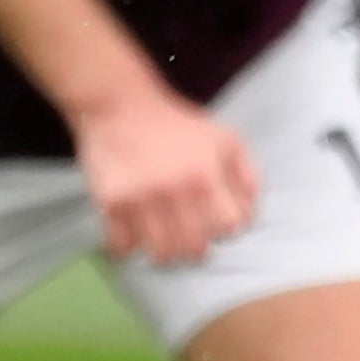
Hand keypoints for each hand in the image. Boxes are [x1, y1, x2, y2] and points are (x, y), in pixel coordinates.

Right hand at [73, 83, 259, 266]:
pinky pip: (122, 247)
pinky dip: (128, 247)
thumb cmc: (176, 126)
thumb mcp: (224, 139)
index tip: (214, 220)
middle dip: (196, 246)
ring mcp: (141, 200)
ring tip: (163, 238)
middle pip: (195, 249)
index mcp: (205, 174)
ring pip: (161, 255)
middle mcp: (174, 190)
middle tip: (188, 235)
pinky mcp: (111, 203)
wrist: (121, 106)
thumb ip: (246, 176)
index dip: (225, 227)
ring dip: (165, 251)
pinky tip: (133, 233)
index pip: (230, 227)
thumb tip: (249, 216)